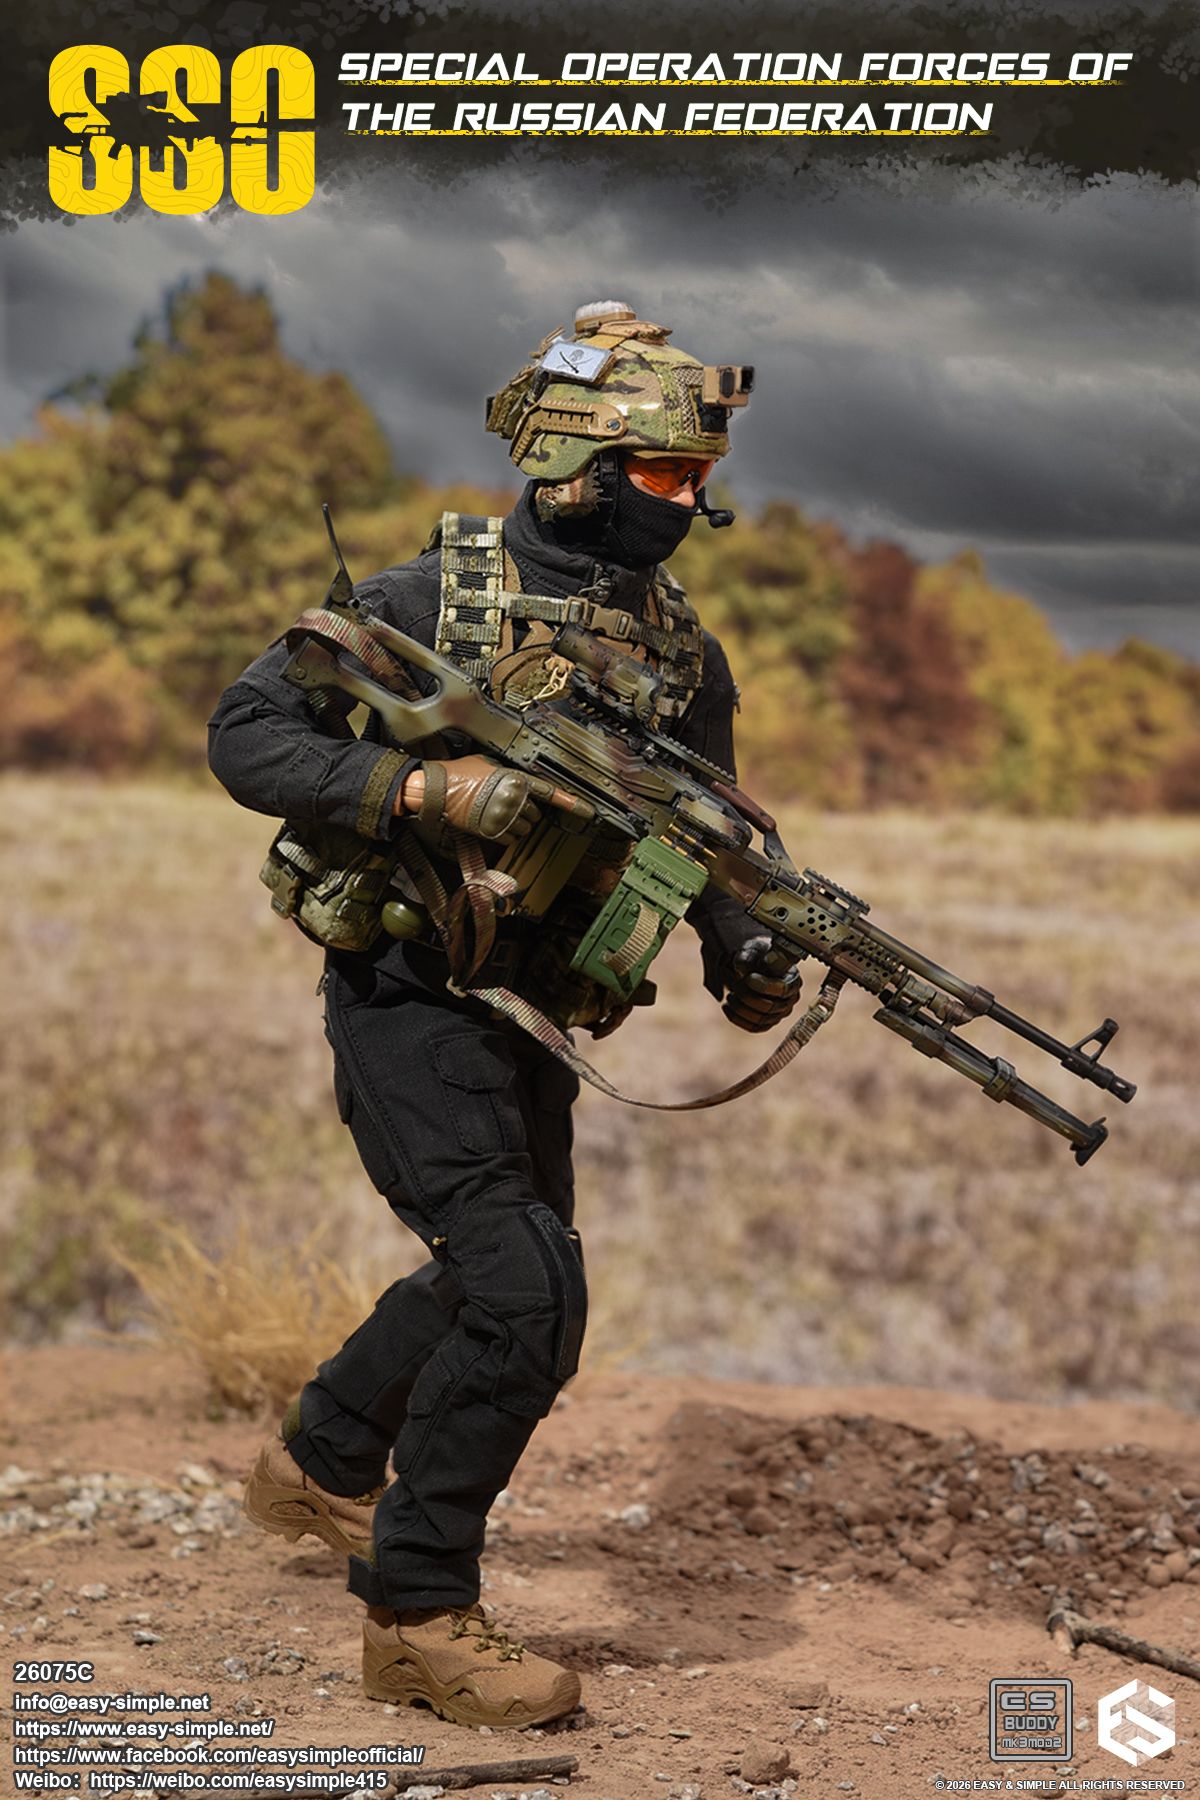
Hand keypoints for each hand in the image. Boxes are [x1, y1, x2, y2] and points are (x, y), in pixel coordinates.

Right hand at [401, 754, 589, 843]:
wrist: (438, 789)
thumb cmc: (460, 773)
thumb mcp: (489, 764)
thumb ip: (509, 773)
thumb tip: (517, 779)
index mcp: (517, 779)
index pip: (550, 793)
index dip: (571, 802)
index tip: (587, 810)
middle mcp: (514, 798)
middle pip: (536, 814)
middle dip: (525, 811)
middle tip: (507, 805)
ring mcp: (504, 816)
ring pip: (524, 828)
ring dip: (515, 824)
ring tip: (497, 813)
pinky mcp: (493, 830)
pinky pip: (511, 838)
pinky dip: (505, 834)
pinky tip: (492, 823)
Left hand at [723, 934, 801, 1033]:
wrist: (753, 966)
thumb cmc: (756, 956)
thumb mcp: (752, 949)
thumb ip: (747, 956)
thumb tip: (742, 968)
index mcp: (792, 979)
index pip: (782, 989)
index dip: (764, 986)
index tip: (748, 978)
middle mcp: (790, 998)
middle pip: (769, 1007)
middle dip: (746, 996)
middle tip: (733, 984)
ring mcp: (780, 1013)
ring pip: (760, 1019)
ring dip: (739, 1008)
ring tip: (729, 995)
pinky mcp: (768, 1022)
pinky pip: (753, 1028)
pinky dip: (737, 1019)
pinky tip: (726, 1007)